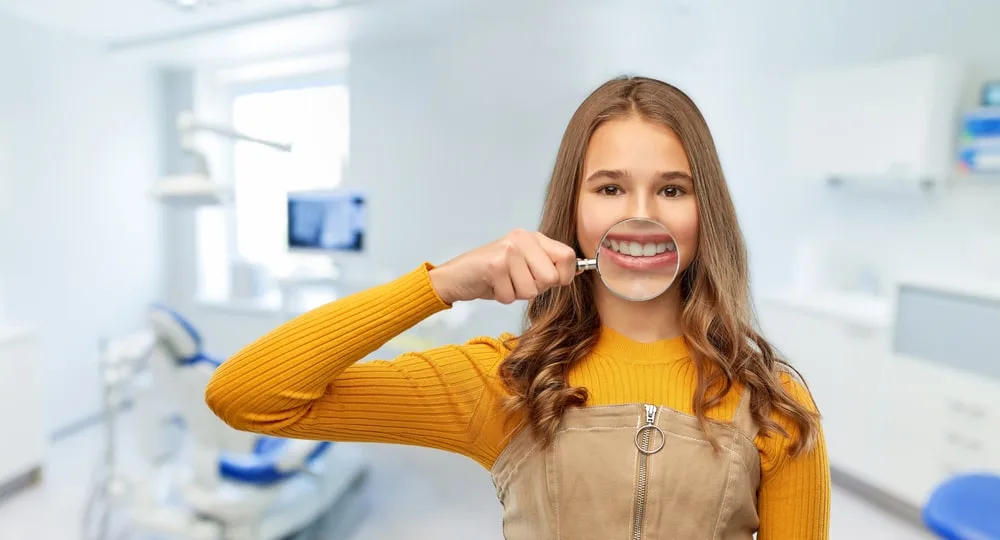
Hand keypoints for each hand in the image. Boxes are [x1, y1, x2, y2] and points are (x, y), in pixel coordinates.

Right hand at [429, 229, 577, 303]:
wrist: (456, 277)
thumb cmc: (492, 275)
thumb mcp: (524, 265)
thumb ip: (547, 265)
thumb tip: (573, 272)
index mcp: (533, 237)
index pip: (568, 256)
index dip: (563, 276)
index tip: (549, 282)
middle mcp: (522, 237)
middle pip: (551, 278)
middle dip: (535, 289)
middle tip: (516, 281)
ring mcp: (508, 249)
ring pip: (532, 290)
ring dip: (516, 294)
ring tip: (502, 282)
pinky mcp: (495, 264)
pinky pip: (512, 296)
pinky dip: (502, 297)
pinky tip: (492, 285)